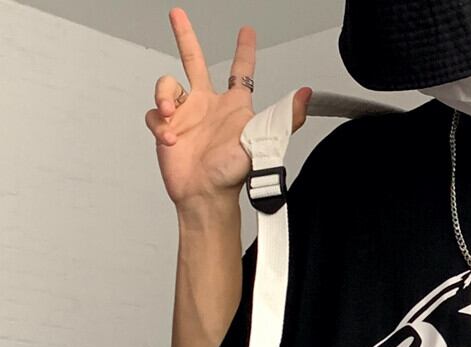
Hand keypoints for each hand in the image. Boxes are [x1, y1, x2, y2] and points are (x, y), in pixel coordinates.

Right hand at [143, 7, 311, 210]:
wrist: (205, 195)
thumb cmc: (233, 173)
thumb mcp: (262, 141)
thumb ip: (285, 117)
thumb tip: (306, 95)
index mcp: (233, 106)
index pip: (240, 71)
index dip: (245, 51)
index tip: (247, 32)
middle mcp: (208, 105)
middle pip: (194, 61)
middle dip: (185, 36)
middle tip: (177, 14)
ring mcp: (186, 115)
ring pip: (167, 85)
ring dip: (165, 95)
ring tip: (175, 118)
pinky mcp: (167, 128)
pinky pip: (155, 113)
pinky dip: (160, 123)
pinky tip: (172, 138)